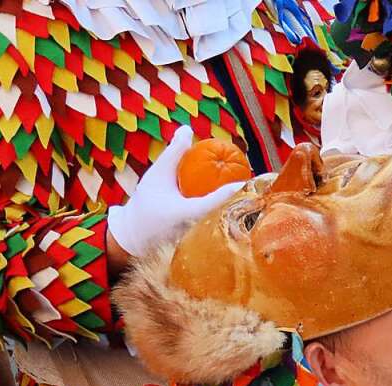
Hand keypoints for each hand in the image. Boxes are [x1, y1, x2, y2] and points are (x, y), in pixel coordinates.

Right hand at [106, 126, 245, 262]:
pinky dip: (226, 222)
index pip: (214, 201)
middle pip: (224, 217)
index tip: (246, 179)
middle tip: (258, 188)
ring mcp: (196, 245)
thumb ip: (174, 152)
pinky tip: (238, 211)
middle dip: (241, 204)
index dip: (232, 190)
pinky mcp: (198, 251)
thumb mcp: (157, 174)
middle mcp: (193, 231)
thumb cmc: (145, 204)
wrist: (133, 236)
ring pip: (222, 228)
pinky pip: (216, 234)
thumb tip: (188, 128)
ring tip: (254, 200)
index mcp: (183, 213)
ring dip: (236, 215)